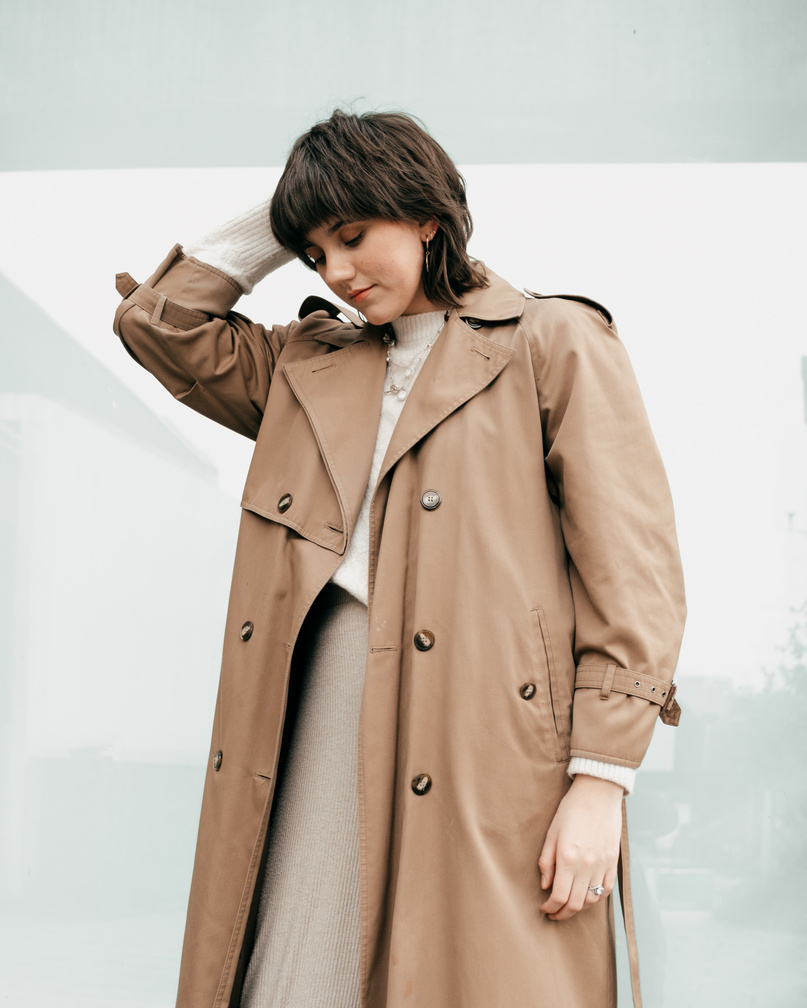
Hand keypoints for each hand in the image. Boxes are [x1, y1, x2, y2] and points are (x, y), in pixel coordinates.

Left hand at [538, 774, 622, 920]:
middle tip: (553, 913)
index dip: (550, 908)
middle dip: (562, 913)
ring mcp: (602, 865)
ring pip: (591, 900)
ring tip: (568, 905)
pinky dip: (596, 898)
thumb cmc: (571, 809)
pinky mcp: (613, 862)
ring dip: (578, 908)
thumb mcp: (552, 832)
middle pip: (575, 904)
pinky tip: (586, 896)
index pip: (559, 896)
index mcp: (568, 858)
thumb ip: (546, 861)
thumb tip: (545, 886)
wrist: (598, 793)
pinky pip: (606, 889)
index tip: (544, 908)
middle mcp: (586, 865)